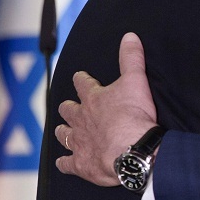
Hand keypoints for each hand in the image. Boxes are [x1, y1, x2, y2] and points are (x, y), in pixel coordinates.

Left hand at [56, 32, 158, 185]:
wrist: (133, 150)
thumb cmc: (134, 116)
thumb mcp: (136, 80)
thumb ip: (131, 58)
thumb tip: (129, 36)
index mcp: (93, 99)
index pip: (82, 84)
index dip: (81, 79)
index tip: (79, 77)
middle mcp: (81, 119)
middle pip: (68, 110)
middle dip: (68, 107)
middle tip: (69, 106)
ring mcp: (78, 142)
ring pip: (63, 134)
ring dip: (63, 132)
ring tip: (63, 130)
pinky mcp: (80, 163)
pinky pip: (66, 163)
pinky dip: (64, 162)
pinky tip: (62, 162)